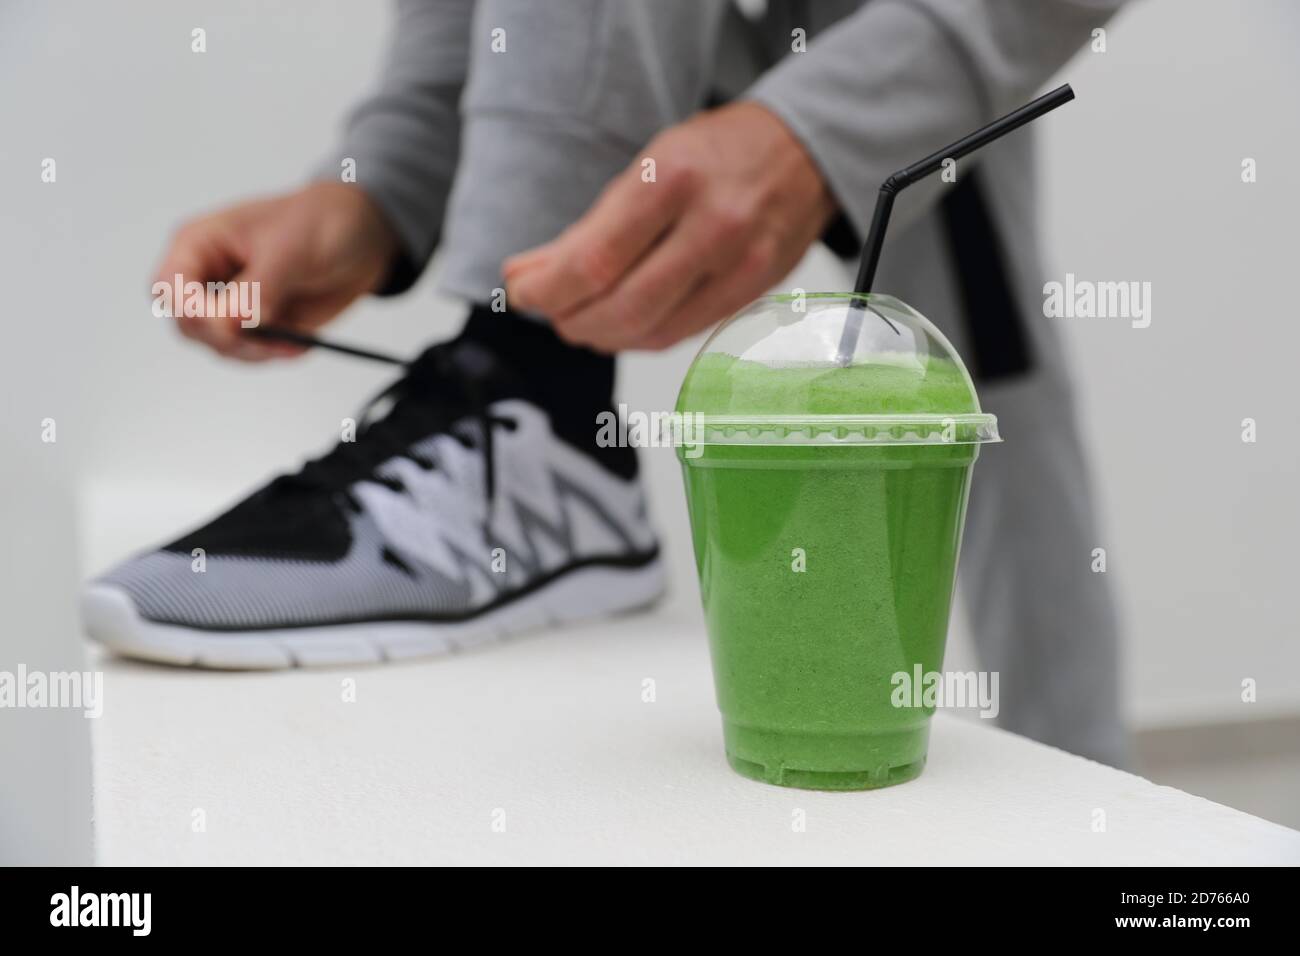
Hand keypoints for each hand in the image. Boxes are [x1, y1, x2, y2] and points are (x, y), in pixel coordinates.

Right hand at [154, 181, 399, 360]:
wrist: (361, 236)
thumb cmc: (317, 221)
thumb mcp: (289, 248)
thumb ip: (259, 288)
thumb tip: (233, 323)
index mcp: (199, 245)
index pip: (169, 289)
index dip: (192, 313)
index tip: (230, 328)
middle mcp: (208, 279)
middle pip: (190, 327)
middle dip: (227, 340)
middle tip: (269, 338)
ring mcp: (233, 305)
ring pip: (222, 347)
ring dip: (256, 351)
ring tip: (294, 338)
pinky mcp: (260, 325)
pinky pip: (255, 353)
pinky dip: (277, 353)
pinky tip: (302, 339)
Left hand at [503, 101, 836, 352]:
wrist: (806, 151)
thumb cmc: (720, 152)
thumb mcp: (650, 164)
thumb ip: (595, 225)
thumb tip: (535, 272)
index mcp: (673, 180)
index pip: (594, 260)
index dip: (548, 289)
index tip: (522, 290)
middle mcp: (712, 226)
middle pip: (622, 307)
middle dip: (571, 319)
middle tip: (549, 311)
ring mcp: (739, 266)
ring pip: (652, 332)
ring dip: (602, 335)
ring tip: (578, 320)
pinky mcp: (753, 294)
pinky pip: (682, 335)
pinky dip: (640, 337)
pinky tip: (620, 325)